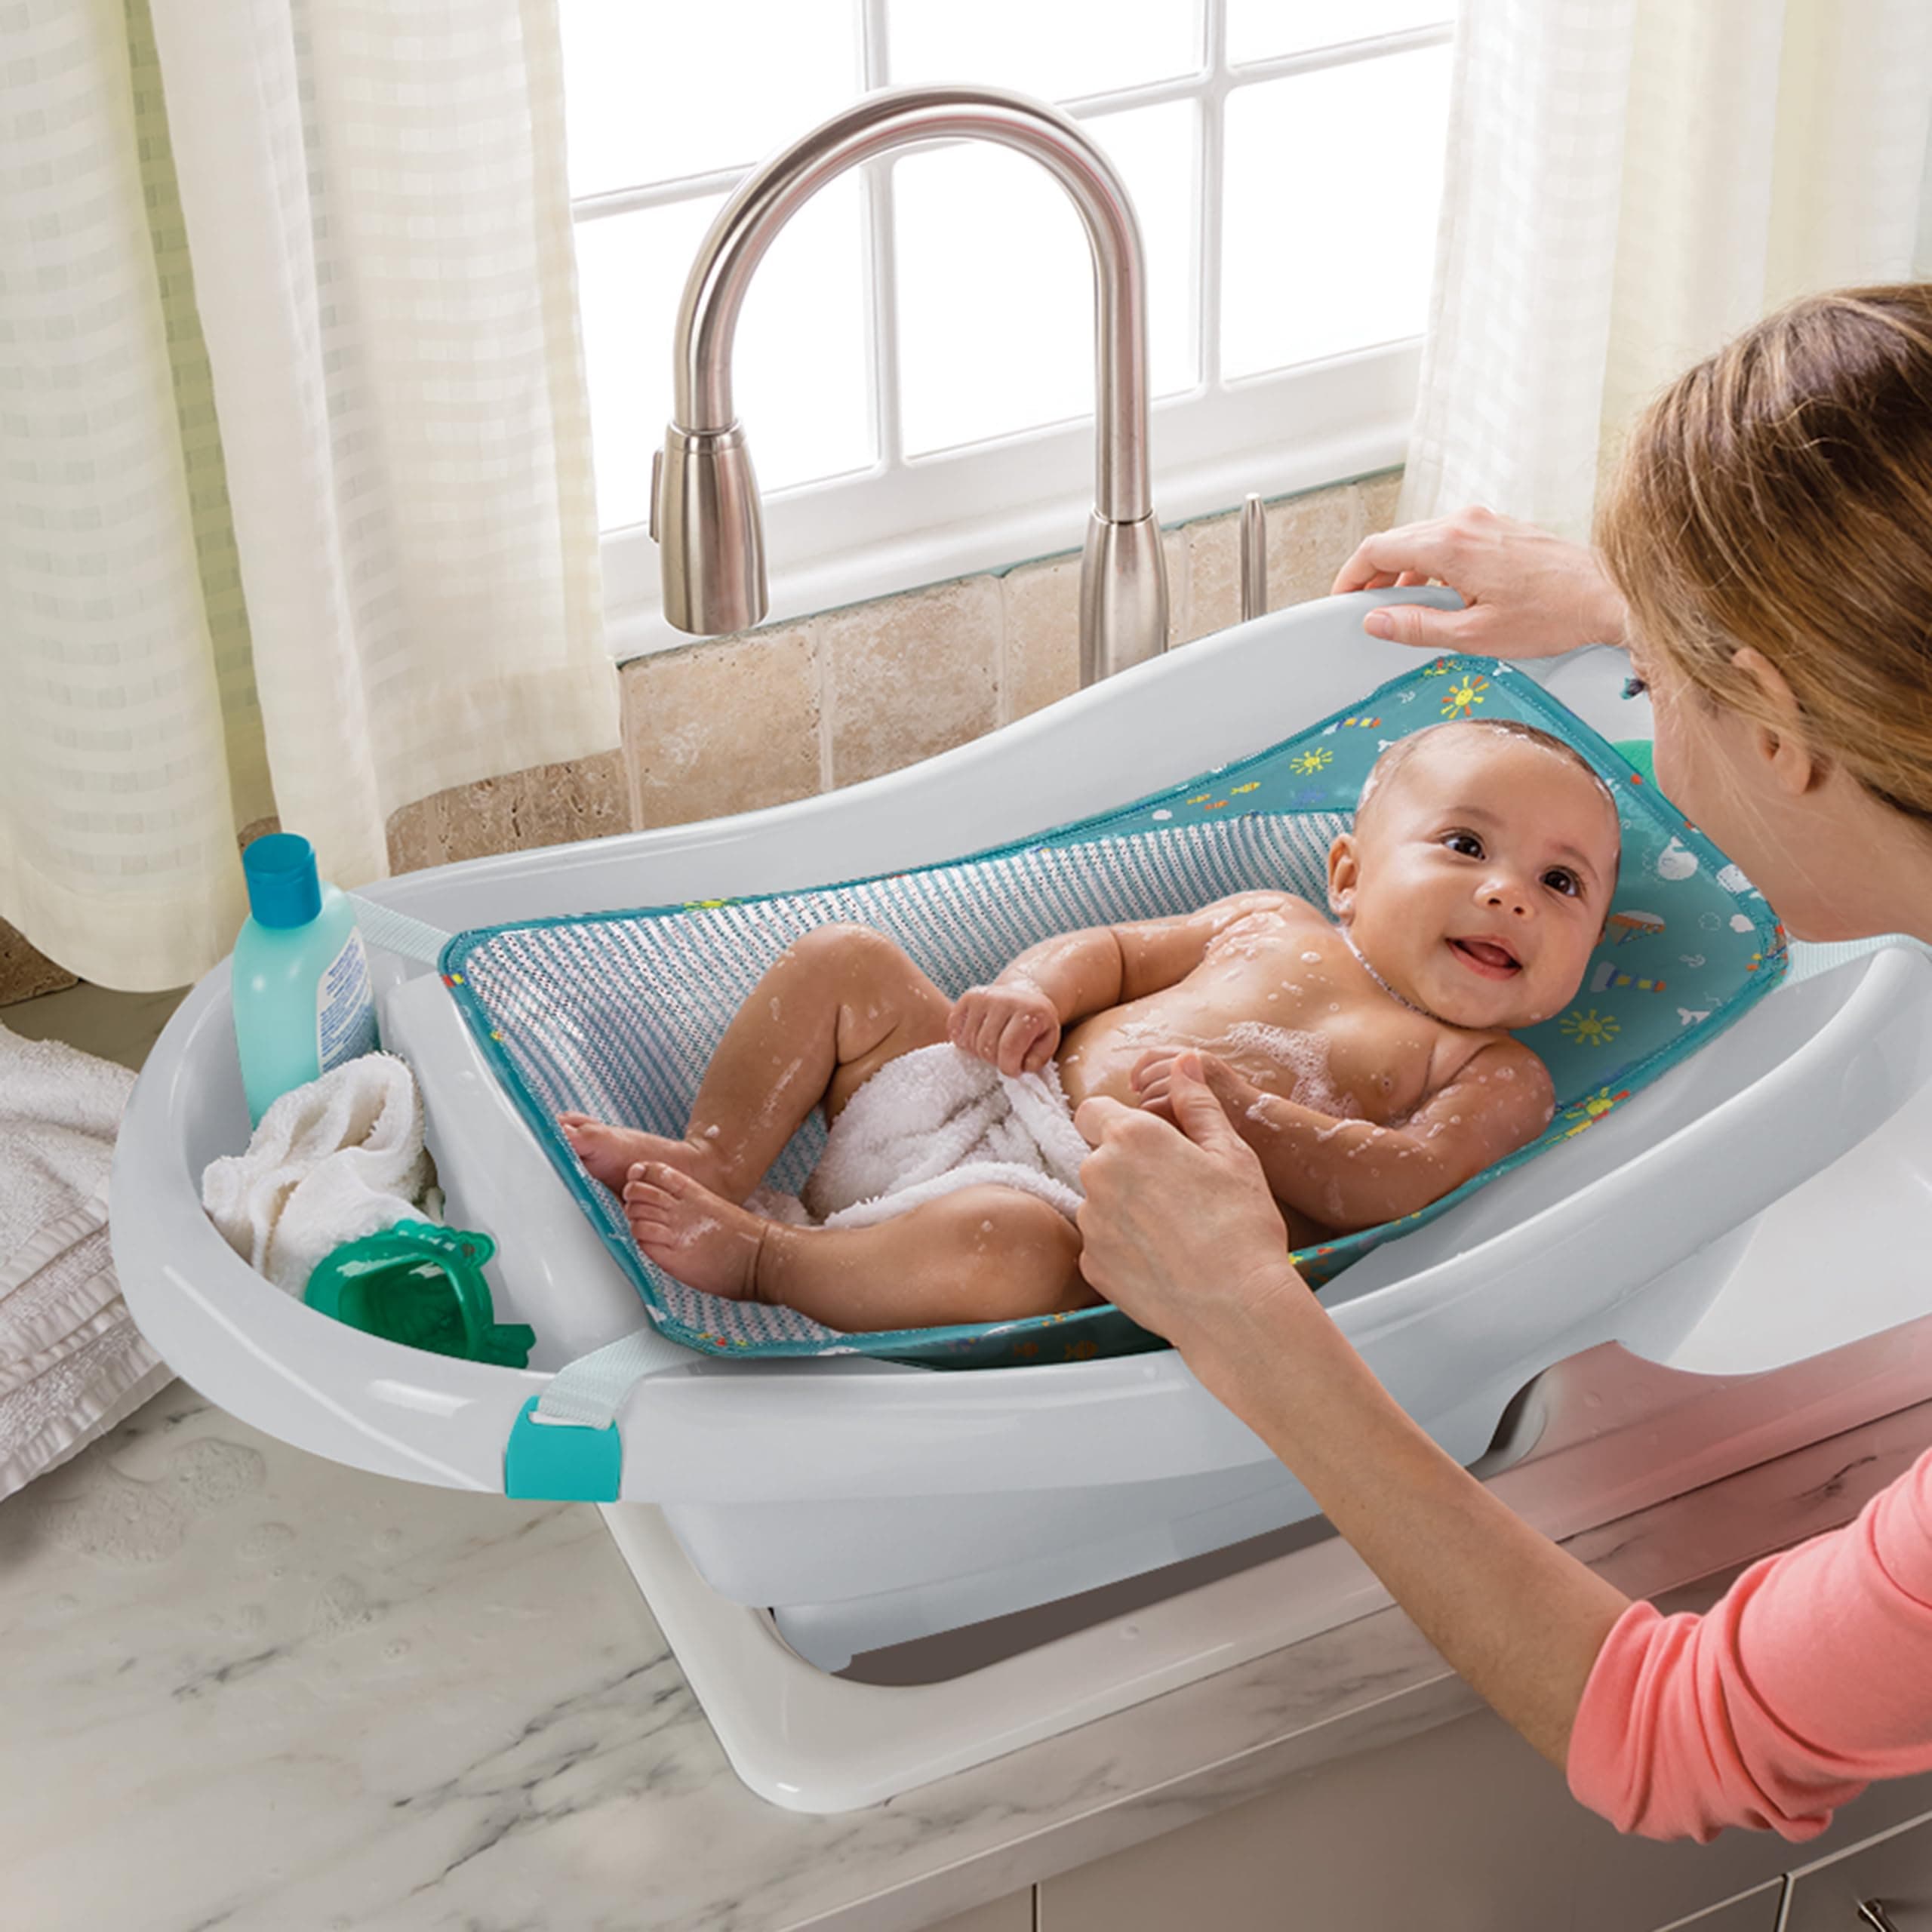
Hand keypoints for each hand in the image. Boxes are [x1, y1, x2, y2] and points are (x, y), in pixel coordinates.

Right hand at [949, 980, 1061, 1075]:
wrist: (1025, 993)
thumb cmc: (1035, 1023)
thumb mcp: (1048, 1040)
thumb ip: (1038, 1058)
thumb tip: (1022, 1066)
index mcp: (1031, 1011)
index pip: (1009, 1048)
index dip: (1008, 1067)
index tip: (1013, 1070)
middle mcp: (1005, 999)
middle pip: (986, 1046)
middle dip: (994, 1061)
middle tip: (1003, 1058)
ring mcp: (984, 996)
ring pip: (970, 1041)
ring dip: (979, 1052)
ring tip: (993, 1048)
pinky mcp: (969, 997)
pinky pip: (955, 1029)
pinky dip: (963, 1041)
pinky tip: (977, 1039)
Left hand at [1074, 1052, 1304, 1371]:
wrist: (1237, 1305)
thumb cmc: (1241, 1224)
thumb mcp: (1230, 1151)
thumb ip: (1197, 1102)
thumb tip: (1184, 1063)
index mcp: (1130, 1137)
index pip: (1092, 1112)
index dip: (1117, 1123)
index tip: (1149, 1143)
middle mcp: (1098, 1175)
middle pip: (1098, 1159)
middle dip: (1126, 1168)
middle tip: (1176, 1192)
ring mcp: (1091, 1223)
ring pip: (1099, 1203)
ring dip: (1124, 1209)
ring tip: (1175, 1231)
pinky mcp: (1091, 1265)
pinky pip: (1101, 1244)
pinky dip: (1124, 1248)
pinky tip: (1164, 1259)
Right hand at [1329, 506, 1628, 658]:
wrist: (1608, 595)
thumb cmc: (1553, 614)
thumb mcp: (1474, 636)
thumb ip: (1417, 627)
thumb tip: (1378, 621)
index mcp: (1451, 545)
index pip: (1377, 549)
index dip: (1351, 576)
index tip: (1344, 599)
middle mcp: (1466, 522)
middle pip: (1398, 540)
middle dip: (1376, 575)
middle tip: (1370, 608)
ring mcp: (1485, 521)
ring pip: (1424, 539)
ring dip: (1406, 570)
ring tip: (1408, 607)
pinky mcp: (1501, 527)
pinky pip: (1451, 539)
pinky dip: (1433, 563)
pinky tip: (1444, 595)